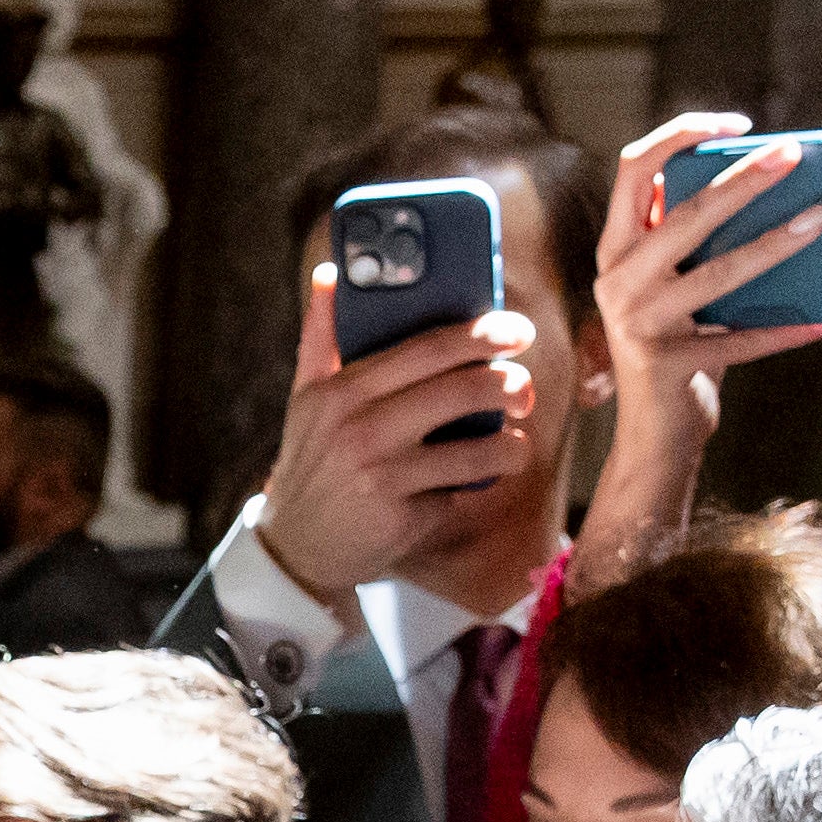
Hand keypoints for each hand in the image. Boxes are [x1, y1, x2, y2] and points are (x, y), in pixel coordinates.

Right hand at [254, 286, 536, 606]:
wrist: (296, 548)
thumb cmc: (312, 462)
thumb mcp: (305, 398)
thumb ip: (322, 336)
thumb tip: (330, 273)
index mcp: (341, 392)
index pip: (426, 349)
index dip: (481, 335)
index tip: (517, 330)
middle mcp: (361, 430)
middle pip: (461, 390)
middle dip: (509, 384)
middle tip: (524, 389)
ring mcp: (383, 476)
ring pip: (477, 447)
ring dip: (511, 443)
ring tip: (513, 442)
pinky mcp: (403, 517)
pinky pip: (463, 490)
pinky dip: (481, 482)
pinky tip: (481, 477)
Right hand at [590, 109, 821, 476]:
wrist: (653, 434)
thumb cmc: (678, 345)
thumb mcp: (672, 283)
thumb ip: (689, 236)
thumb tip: (764, 177)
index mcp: (616, 249)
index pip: (633, 168)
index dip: (679, 134)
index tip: (734, 123)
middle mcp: (618, 281)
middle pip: (685, 213)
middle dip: (743, 178)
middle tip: (792, 154)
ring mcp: (638, 324)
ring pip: (719, 273)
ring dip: (777, 243)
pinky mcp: (667, 364)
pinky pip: (742, 340)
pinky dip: (791, 329)